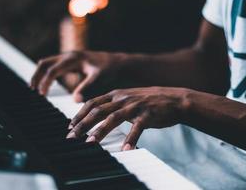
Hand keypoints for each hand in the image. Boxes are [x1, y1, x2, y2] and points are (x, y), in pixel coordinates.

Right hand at [30, 51, 128, 101]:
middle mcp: (69, 55)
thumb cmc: (109, 69)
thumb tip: (75, 100)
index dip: (45, 82)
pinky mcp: (71, 61)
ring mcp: (69, 57)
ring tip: (36, 89)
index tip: (42, 95)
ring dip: (40, 74)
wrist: (117, 62)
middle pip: (44, 63)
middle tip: (33, 91)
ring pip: (47, 63)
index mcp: (73, 59)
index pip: (52, 70)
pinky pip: (53, 65)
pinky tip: (47, 84)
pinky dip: (47, 74)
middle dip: (36, 76)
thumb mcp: (99, 78)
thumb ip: (87, 88)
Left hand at [66, 87, 189, 149]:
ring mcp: (135, 106)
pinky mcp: (148, 115)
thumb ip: (113, 105)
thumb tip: (97, 114)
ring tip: (90, 143)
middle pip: (98, 111)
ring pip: (113, 118)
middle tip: (72, 137)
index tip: (71, 126)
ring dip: (100, 131)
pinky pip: (137, 128)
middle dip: (83, 124)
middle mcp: (123, 98)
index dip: (80, 114)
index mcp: (116, 94)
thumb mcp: (128, 98)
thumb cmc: (149, 101)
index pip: (93, 103)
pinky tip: (125, 150)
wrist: (174, 99)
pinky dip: (131, 140)